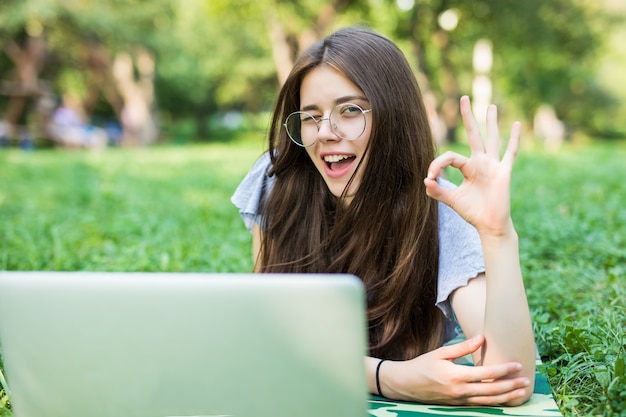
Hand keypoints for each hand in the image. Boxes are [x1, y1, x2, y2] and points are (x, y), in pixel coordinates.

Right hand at [380, 335, 530, 405]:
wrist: (406, 384)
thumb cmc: (422, 365)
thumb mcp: (441, 353)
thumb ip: (463, 347)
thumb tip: (482, 338)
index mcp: (456, 376)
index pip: (486, 373)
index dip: (503, 370)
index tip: (517, 365)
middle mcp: (460, 391)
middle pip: (491, 390)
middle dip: (511, 386)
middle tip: (526, 381)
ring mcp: (459, 400)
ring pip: (488, 401)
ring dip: (506, 397)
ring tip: (521, 392)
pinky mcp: (457, 405)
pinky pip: (480, 404)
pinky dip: (494, 402)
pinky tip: (503, 398)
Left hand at [424, 96, 519, 236]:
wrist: (489, 225)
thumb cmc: (472, 212)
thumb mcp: (452, 200)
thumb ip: (438, 191)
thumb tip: (425, 181)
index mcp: (467, 167)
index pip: (450, 156)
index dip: (437, 164)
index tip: (430, 177)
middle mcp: (480, 162)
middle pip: (473, 134)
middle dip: (467, 117)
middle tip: (463, 98)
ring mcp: (493, 165)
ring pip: (492, 139)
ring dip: (491, 122)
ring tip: (491, 106)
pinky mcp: (504, 172)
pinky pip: (509, 153)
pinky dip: (514, 139)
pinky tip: (516, 125)